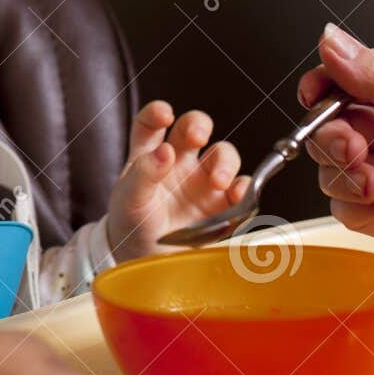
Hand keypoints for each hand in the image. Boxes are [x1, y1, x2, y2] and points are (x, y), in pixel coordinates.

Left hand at [106, 102, 248, 261]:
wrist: (147, 262)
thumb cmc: (133, 227)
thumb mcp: (129, 201)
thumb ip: (143, 174)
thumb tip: (164, 150)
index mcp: (150, 155)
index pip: (152, 123)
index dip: (158, 112)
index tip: (164, 114)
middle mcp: (178, 162)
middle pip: (194, 128)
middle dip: (199, 125)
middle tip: (197, 137)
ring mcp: (202, 182)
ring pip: (223, 154)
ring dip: (225, 161)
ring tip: (218, 181)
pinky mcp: (222, 204)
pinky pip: (241, 188)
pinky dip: (244, 187)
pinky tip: (236, 194)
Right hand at [299, 23, 373, 278]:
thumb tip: (332, 41)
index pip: (350, 81)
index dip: (326, 89)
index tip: (314, 98)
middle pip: (335, 128)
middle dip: (334, 138)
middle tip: (355, 146)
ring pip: (336, 172)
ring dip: (346, 176)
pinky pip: (352, 212)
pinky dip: (362, 208)